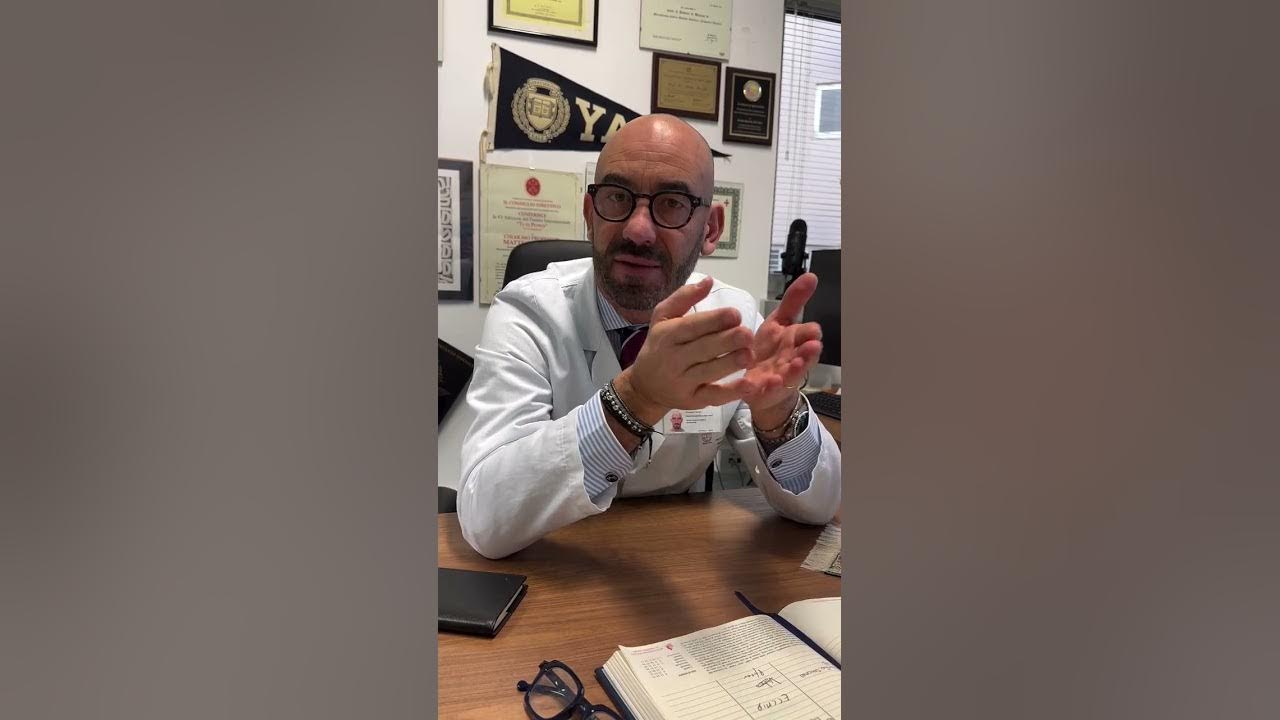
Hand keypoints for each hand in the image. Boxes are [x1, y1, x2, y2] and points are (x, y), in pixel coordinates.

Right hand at [614, 277, 759, 423]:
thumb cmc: (659, 346)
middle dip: (728, 340)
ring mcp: (682, 382)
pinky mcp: (692, 400)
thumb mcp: (663, 318)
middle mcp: (673, 358)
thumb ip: (684, 297)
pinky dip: (731, 392)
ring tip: (750, 354)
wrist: (644, 386)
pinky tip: (748, 384)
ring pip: (710, 371)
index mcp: (667, 335)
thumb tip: (709, 280)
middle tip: (747, 334)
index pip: (692, 327)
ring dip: (731, 363)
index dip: (715, 320)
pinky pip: (713, 396)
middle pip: (704, 349)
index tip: (735, 315)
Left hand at [740, 273, 823, 426]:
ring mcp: (780, 376)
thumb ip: (794, 301)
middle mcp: (792, 359)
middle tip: (812, 347)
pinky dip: (770, 386)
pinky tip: (770, 382)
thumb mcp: (779, 322)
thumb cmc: (770, 349)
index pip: (809, 334)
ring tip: (796, 364)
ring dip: (795, 369)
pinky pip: (767, 390)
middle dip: (808, 353)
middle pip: (805, 356)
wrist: (758, 383)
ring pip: (792, 374)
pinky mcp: (764, 391)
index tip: (813, 332)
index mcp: (795, 340)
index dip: (810, 333)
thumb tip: (812, 276)